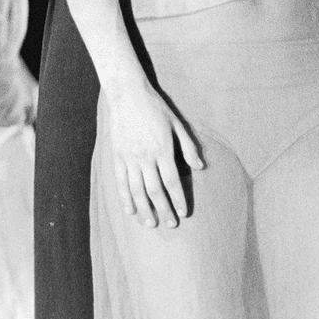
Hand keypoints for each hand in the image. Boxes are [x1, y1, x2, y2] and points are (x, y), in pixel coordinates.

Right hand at [104, 80, 203, 228]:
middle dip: (164, 209)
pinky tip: (130, 211)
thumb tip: (201, 167)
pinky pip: (121, 181)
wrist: (127, 93)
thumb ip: (188, 147)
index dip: (178, 199)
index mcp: (163, 148)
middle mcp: (145, 156)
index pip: (172, 181)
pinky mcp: (117, 155)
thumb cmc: (155, 107)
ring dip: (145, 209)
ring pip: (137, 189)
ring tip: (152, 224)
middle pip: (155, 190)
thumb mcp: (176, 123)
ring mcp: (129, 157)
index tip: (184, 213)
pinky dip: (125, 198)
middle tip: (171, 225)